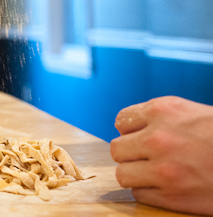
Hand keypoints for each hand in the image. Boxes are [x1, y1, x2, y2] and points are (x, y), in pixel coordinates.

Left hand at [110, 96, 212, 214]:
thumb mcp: (191, 114)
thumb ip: (158, 119)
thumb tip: (128, 131)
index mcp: (162, 111)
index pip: (121, 121)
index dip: (131, 131)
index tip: (142, 137)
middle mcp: (158, 138)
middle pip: (117, 149)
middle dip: (130, 154)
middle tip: (148, 158)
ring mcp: (163, 169)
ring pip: (123, 174)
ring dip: (136, 175)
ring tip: (154, 174)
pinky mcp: (172, 197)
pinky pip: (139, 194)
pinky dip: (149, 192)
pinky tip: (166, 187)